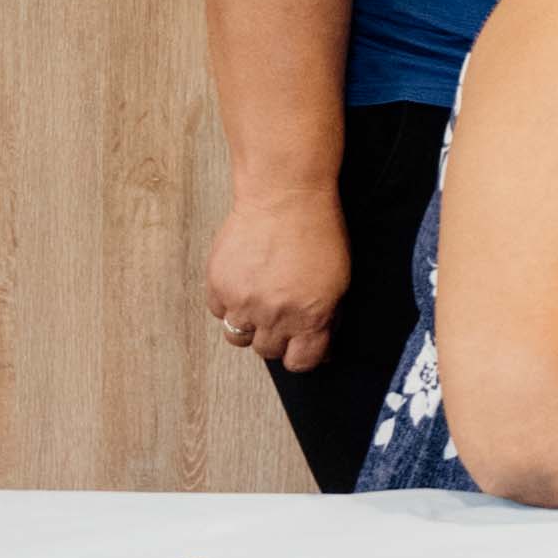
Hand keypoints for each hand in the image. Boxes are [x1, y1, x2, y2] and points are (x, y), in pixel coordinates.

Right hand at [203, 185, 353, 375]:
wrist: (285, 196)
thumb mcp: (339, 280)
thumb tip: (322, 343)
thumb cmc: (317, 231)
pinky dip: (229, 302)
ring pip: (238, 336)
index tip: (300, 346)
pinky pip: (219, 311)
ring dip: (249, 323)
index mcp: (311, 317)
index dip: (301, 355)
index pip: (301, 362)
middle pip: (267, 351)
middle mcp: (276, 316)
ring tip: (259, 298)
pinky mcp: (219, 286)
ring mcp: (244, 302)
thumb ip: (326, 316)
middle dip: (275, 336)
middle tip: (280, 313)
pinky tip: (243, 281)